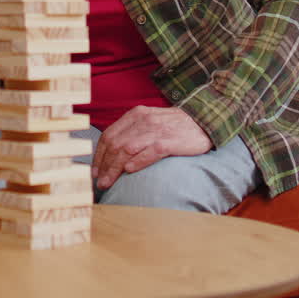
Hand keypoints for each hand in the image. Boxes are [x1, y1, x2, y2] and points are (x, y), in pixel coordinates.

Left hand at [91, 106, 213, 189]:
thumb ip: (132, 132)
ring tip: (108, 182)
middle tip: (99, 182)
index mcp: (136, 115)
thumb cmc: (174, 126)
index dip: (98, 155)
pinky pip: (148, 153)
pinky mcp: (168, 142)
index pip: (109, 135)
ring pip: (126, 150)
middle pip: (115, 144)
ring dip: (114, 169)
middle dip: (103, 165)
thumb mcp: (150, 122)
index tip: (94, 171)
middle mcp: (143, 121)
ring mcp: (155, 131)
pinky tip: (129, 172)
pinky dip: (136, 163)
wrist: (204, 121)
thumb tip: (113, 153)